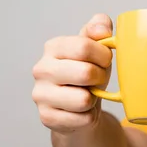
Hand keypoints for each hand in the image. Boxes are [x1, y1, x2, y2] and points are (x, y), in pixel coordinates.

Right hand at [32, 13, 113, 132]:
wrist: (78, 109)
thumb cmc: (88, 76)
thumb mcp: (96, 49)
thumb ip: (99, 30)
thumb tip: (103, 28)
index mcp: (53, 47)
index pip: (84, 46)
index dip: (103, 56)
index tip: (105, 60)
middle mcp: (41, 69)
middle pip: (86, 73)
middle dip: (100, 78)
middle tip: (96, 80)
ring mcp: (41, 94)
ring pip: (84, 99)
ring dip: (94, 99)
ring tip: (88, 95)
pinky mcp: (47, 117)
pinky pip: (83, 118)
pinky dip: (89, 117)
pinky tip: (81, 111)